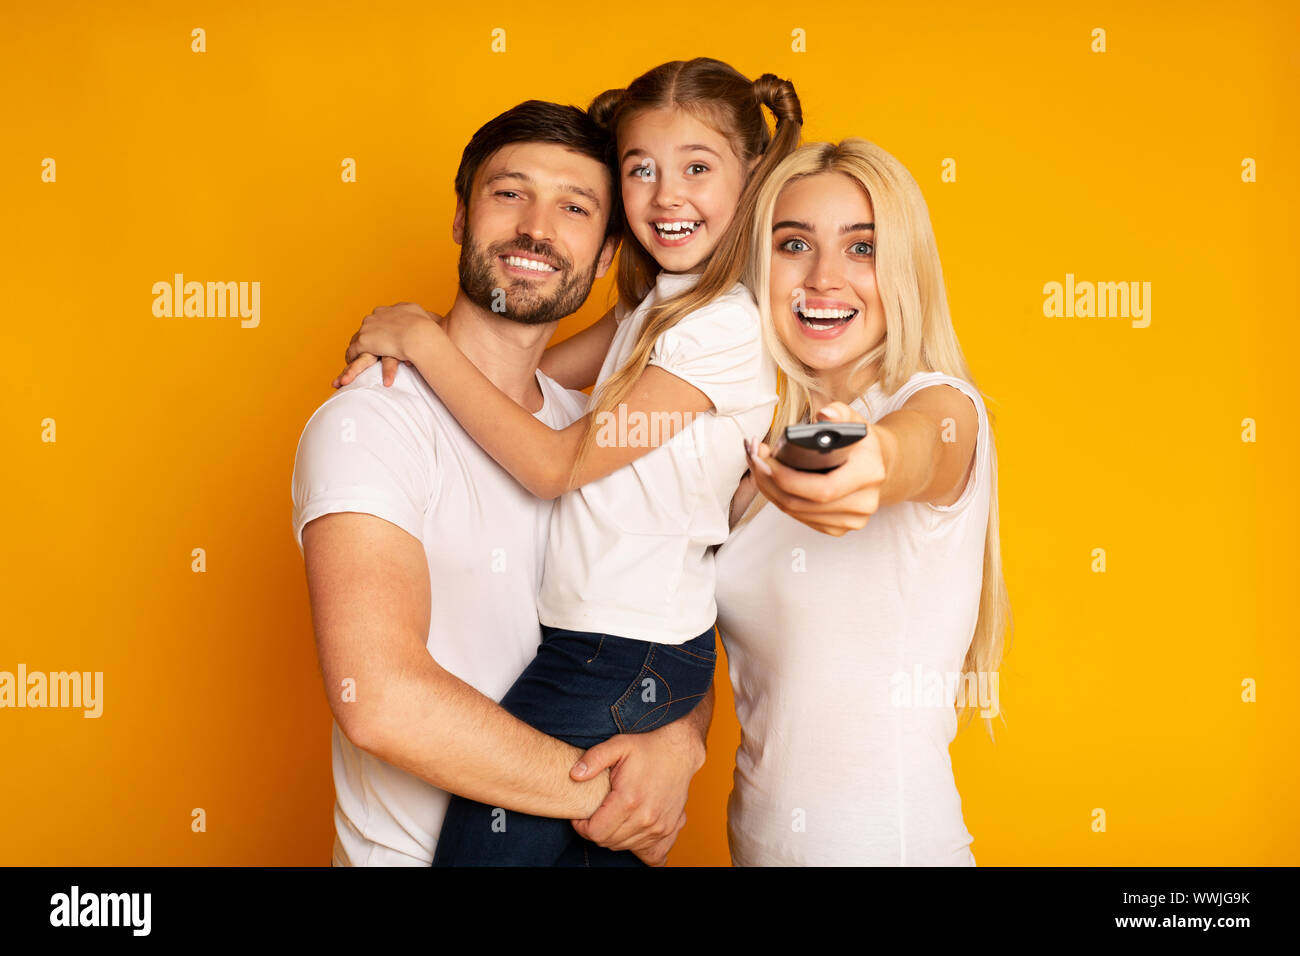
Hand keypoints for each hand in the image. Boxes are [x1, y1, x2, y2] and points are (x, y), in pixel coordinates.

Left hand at [331, 303, 444, 388]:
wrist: (418, 335)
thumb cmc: (428, 330)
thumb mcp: (429, 318)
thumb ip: (428, 318)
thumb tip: (435, 319)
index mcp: (393, 309)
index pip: (381, 317)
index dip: (381, 328)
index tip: (382, 335)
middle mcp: (378, 315)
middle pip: (368, 326)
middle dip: (367, 336)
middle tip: (366, 345)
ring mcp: (369, 327)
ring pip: (358, 339)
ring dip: (356, 349)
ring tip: (353, 359)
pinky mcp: (364, 341)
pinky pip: (353, 351)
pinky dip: (351, 358)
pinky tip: (351, 365)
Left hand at [568, 721, 705, 865]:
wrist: (679, 752)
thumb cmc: (647, 748)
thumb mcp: (617, 745)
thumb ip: (594, 759)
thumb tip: (574, 775)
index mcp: (629, 800)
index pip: (595, 832)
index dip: (582, 826)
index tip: (582, 816)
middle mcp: (646, 818)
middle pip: (608, 842)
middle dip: (597, 831)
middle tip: (598, 813)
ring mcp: (660, 827)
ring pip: (625, 847)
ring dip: (615, 837)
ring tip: (615, 816)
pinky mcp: (669, 830)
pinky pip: (651, 855)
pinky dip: (639, 848)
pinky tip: (633, 832)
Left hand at [745, 402, 885, 536]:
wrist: (878, 465)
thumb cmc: (860, 442)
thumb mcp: (853, 420)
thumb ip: (839, 412)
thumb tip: (825, 416)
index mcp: (869, 474)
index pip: (823, 488)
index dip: (788, 478)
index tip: (766, 459)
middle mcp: (863, 503)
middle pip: (802, 503)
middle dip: (769, 481)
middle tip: (754, 458)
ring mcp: (851, 520)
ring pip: (795, 512)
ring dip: (770, 490)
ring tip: (758, 466)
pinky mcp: (838, 528)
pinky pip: (799, 518)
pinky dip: (780, 500)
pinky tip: (771, 482)